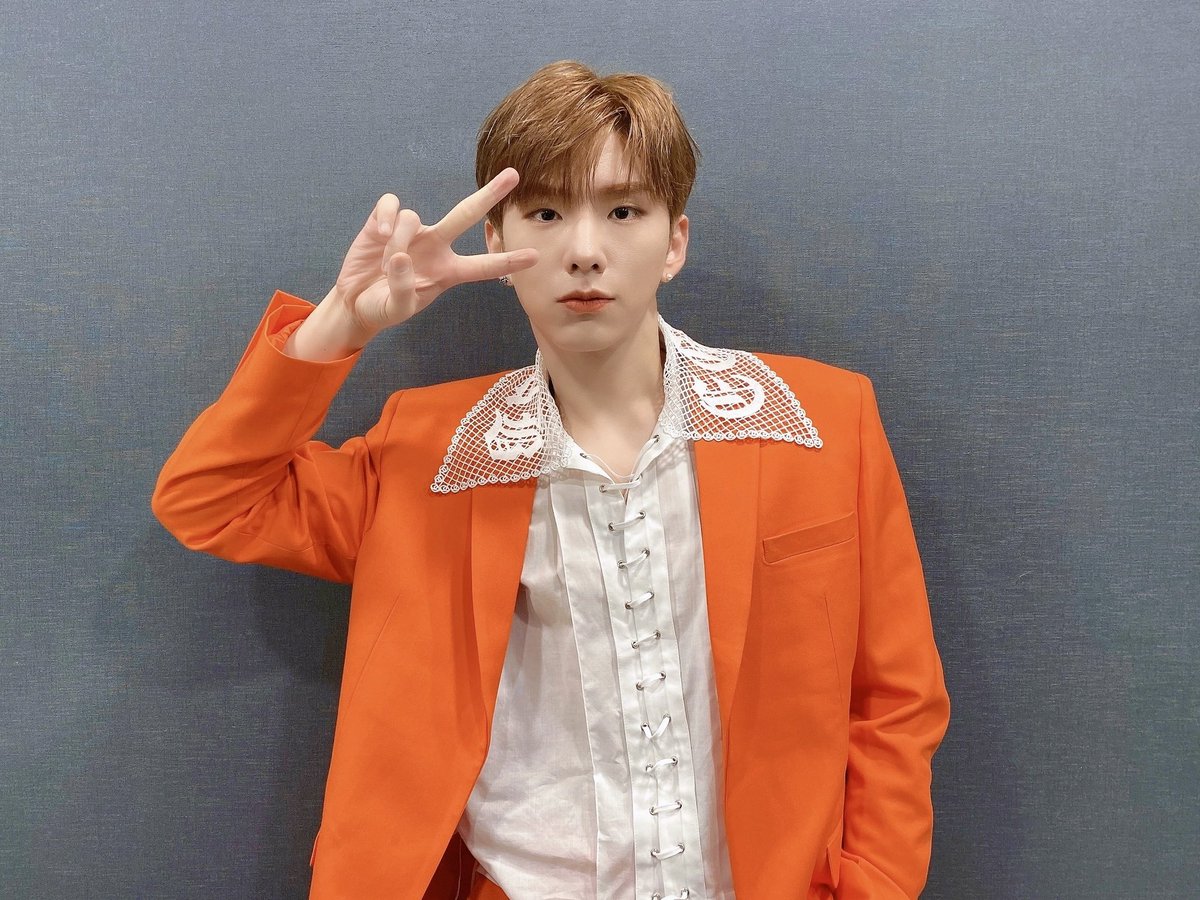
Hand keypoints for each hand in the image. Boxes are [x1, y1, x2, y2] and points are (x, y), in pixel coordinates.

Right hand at [334, 168, 536, 334]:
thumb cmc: (383, 307)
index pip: (484, 266)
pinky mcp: (384, 221)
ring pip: (413, 217)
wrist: (354, 301)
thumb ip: (403, 289)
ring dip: (398, 241)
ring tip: (384, 266)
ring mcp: (412, 231)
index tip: (535, 256)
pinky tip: (378, 235)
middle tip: (514, 174)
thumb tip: (401, 257)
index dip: (507, 261)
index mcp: (448, 272)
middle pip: (467, 215)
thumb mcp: (396, 309)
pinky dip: (385, 218)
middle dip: (490, 194)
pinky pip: (392, 205)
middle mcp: (436, 246)